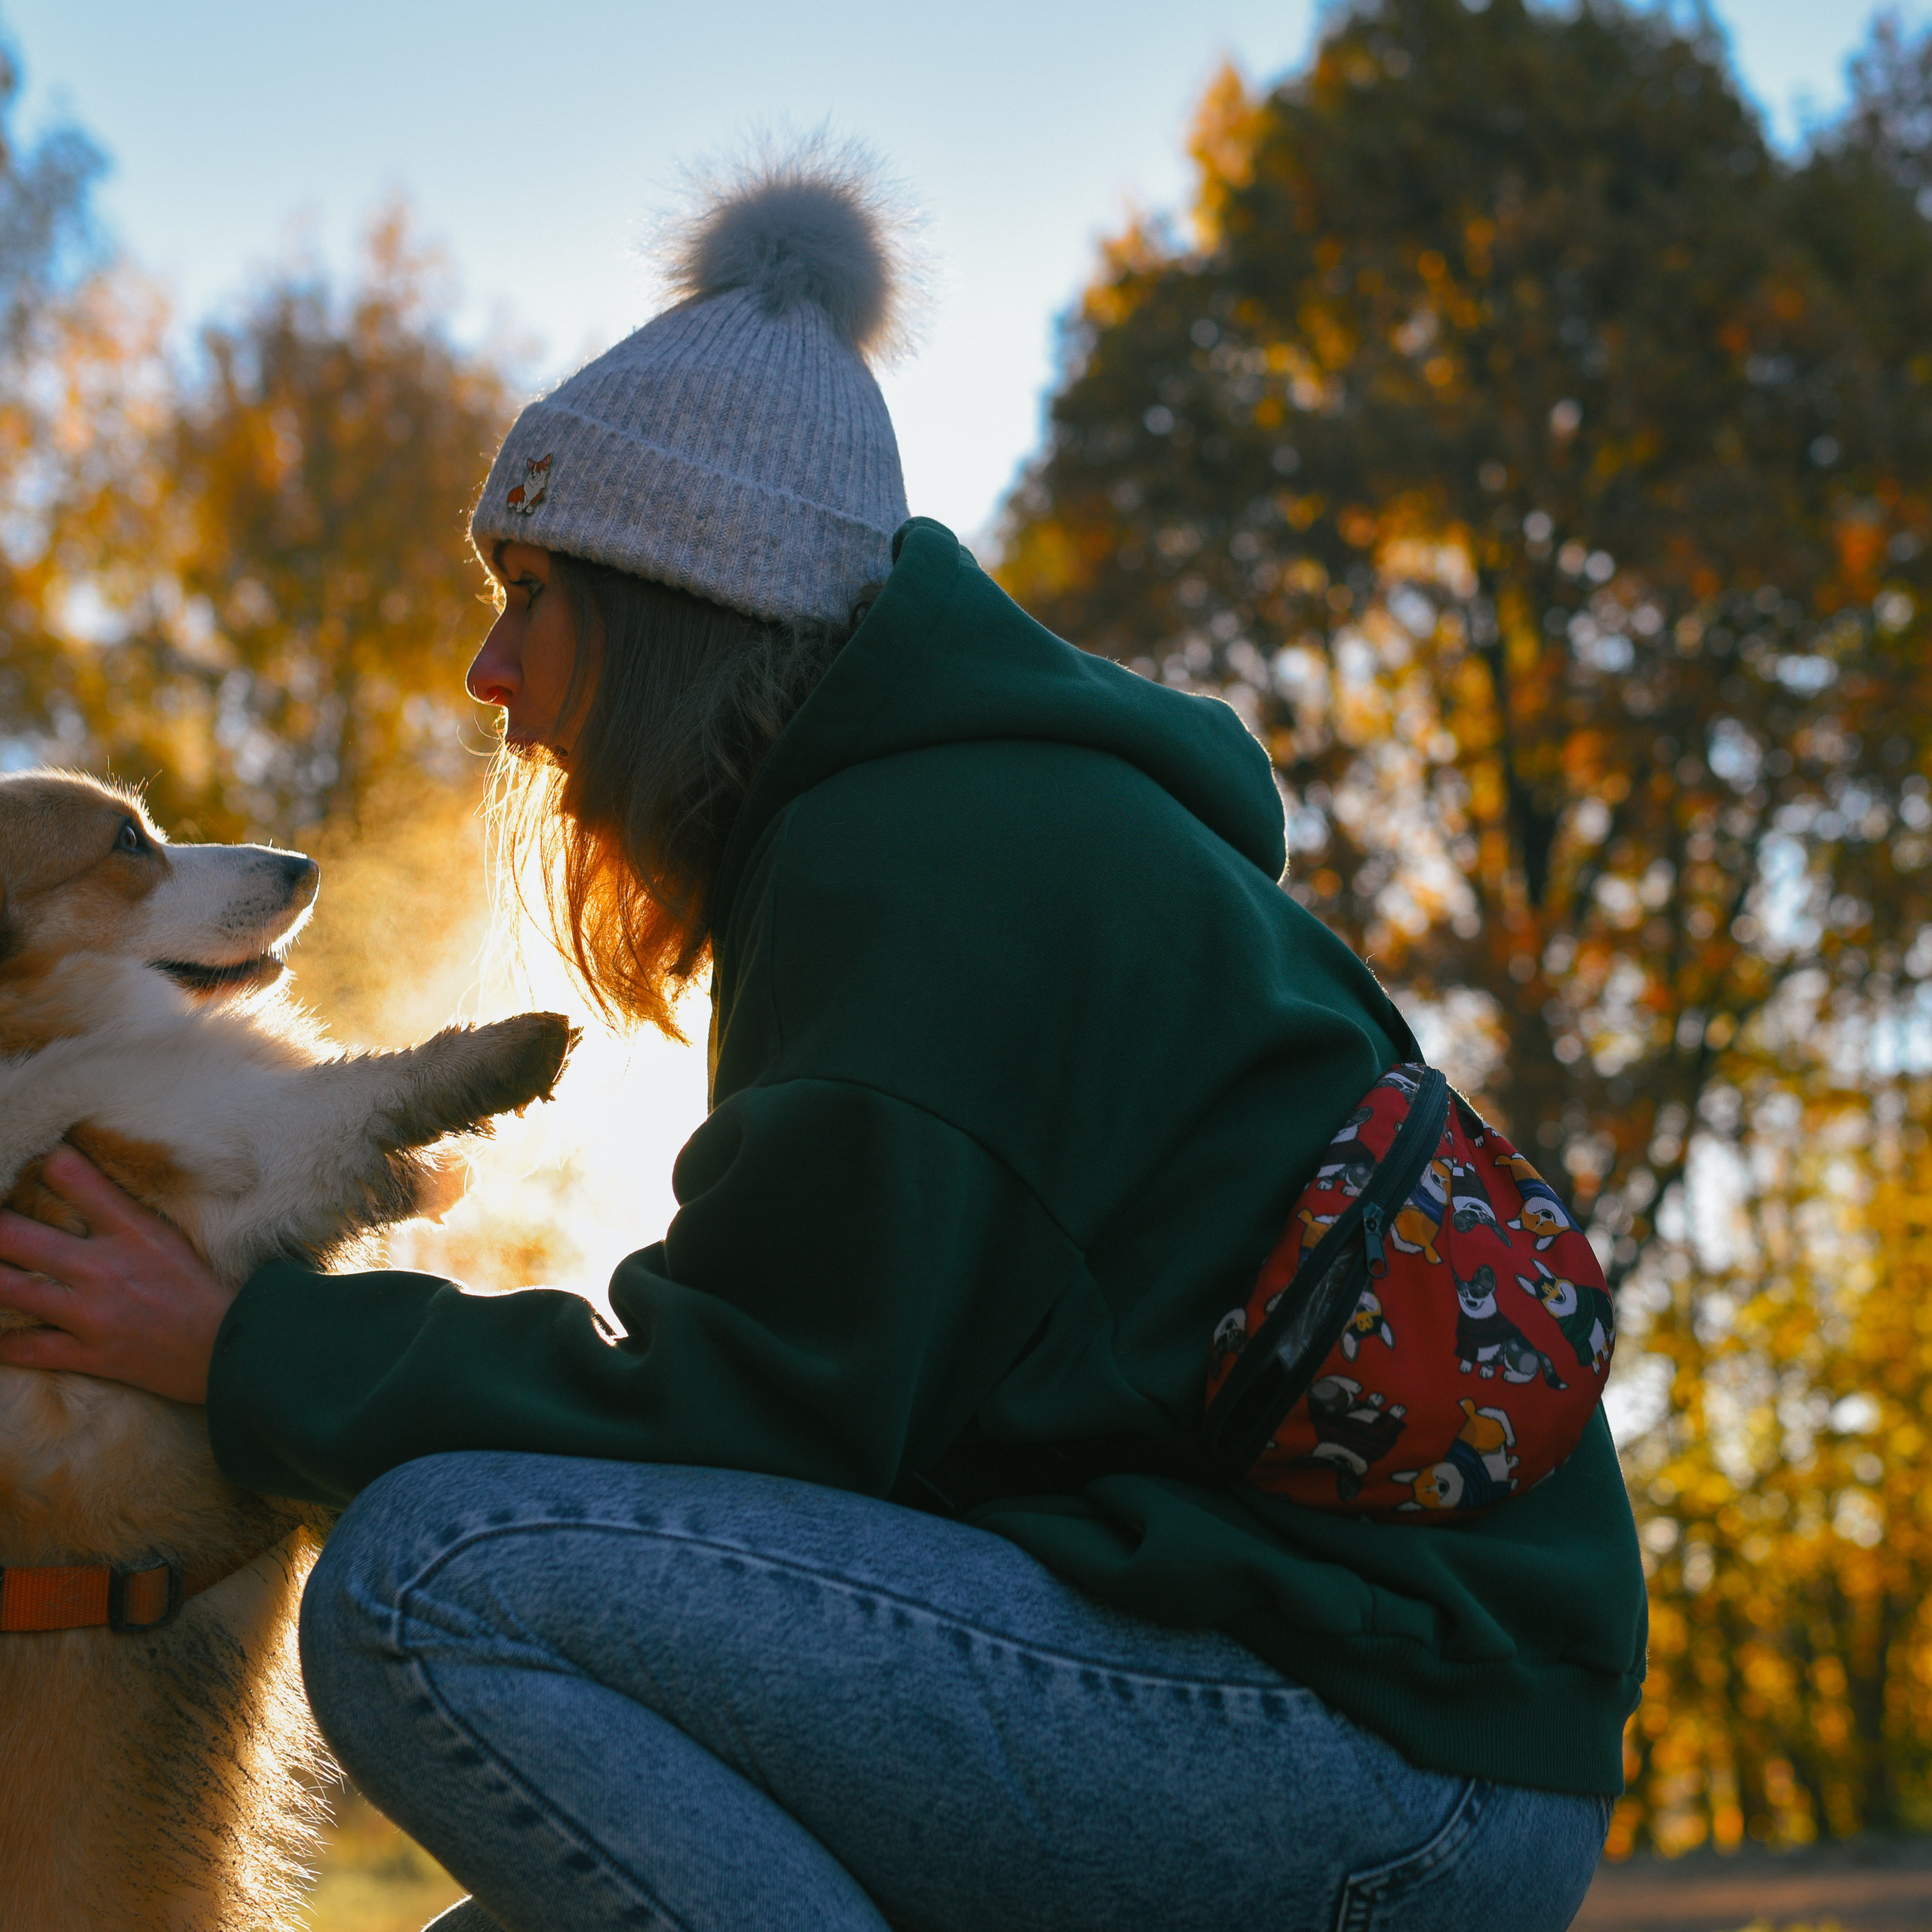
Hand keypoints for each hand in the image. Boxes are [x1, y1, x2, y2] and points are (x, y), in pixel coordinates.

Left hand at [0, 1145, 232, 1403]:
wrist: (228, 1346)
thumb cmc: (200, 1286)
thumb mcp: (165, 1235)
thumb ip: (120, 1210)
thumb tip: (76, 1178)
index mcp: (131, 1230)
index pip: (74, 1178)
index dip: (46, 1165)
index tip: (38, 1161)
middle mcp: (103, 1267)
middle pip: (17, 1236)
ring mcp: (92, 1313)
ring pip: (10, 1290)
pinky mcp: (90, 1353)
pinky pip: (28, 1348)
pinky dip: (4, 1342)